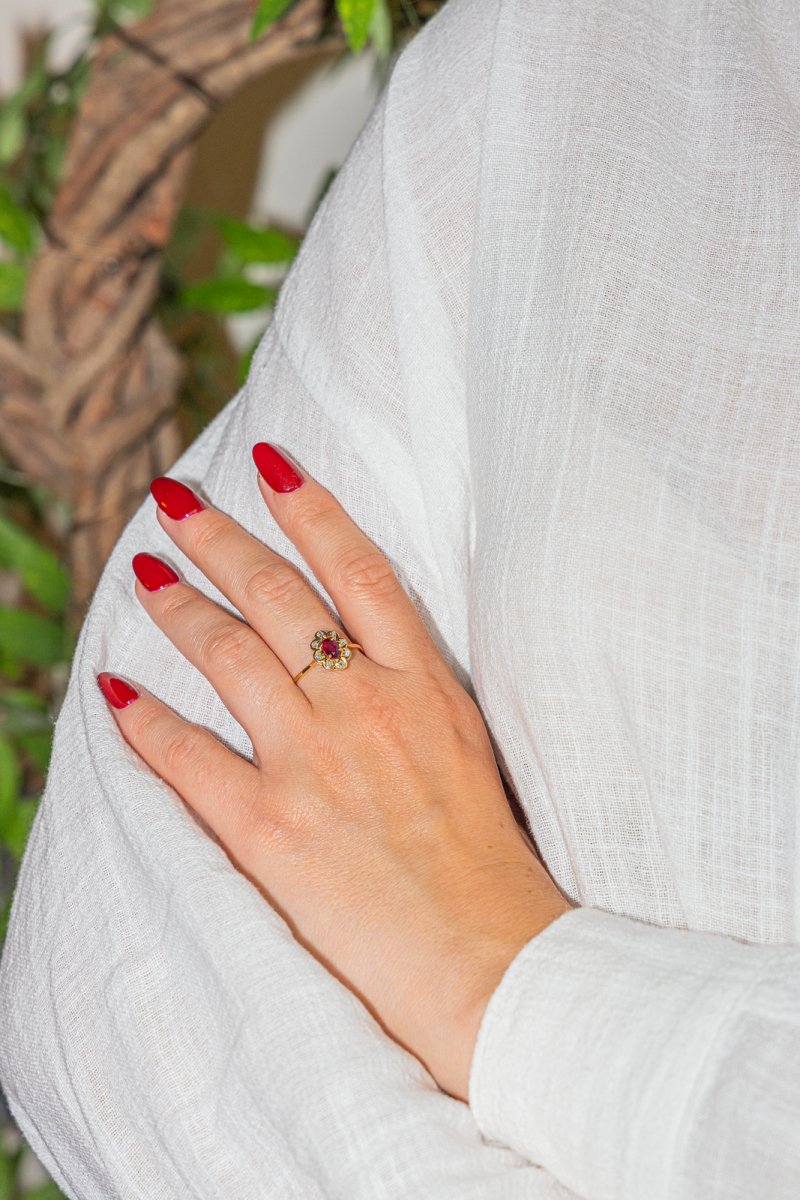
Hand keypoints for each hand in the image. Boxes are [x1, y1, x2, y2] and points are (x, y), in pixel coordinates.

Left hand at [97, 442, 573, 1101]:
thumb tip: (367, 660)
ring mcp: (312, 762)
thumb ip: (416, 697)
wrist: (488, 957)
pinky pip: (188, 757)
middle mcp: (363, 707)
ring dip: (176, 606)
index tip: (270, 463)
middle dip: (220, 539)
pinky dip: (145, 719)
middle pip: (279, 597)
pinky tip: (116, 689)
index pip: (358, 569)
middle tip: (176, 501)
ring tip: (143, 573)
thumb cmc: (490, 862)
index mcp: (423, 686)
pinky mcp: (267, 827)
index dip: (311, 507)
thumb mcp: (470, 750)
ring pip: (228, 655)